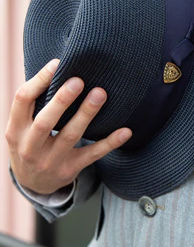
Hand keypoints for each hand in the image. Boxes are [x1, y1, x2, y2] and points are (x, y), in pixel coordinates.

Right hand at [5, 59, 131, 194]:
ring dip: (87, 114)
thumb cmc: (31, 143)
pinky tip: (125, 131)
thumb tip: (59, 69)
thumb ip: (36, 105)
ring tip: (100, 94)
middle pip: (45, 121)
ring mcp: (50, 160)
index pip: (22, 101)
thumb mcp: (23, 127)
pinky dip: (110, 143)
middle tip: (78, 81)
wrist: (33, 182)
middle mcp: (30, 146)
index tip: (57, 64)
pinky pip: (93, 155)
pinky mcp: (70, 169)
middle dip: (62, 100)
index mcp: (15, 129)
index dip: (39, 81)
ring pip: (71, 135)